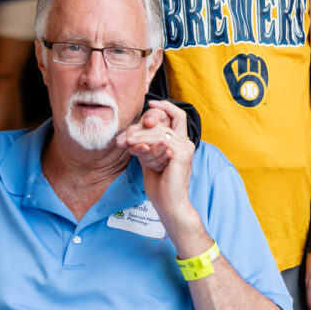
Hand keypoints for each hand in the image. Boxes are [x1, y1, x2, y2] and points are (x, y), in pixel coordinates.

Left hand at [116, 99, 193, 219]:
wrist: (170, 205)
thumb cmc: (161, 186)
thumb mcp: (151, 160)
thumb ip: (147, 146)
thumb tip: (133, 135)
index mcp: (182, 143)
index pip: (178, 116)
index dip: (165, 107)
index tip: (151, 104)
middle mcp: (186, 143)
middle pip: (163, 123)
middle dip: (140, 127)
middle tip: (124, 137)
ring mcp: (185, 148)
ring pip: (159, 132)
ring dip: (138, 136)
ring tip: (125, 142)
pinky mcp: (180, 155)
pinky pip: (159, 142)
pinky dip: (144, 144)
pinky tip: (133, 148)